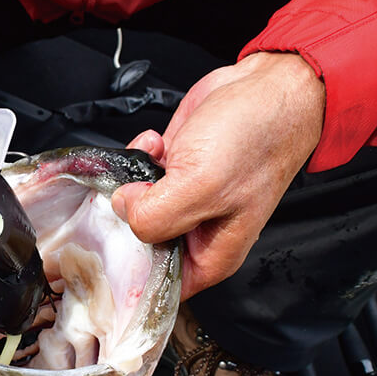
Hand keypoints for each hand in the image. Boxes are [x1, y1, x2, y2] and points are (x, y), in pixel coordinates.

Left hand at [111, 52, 324, 300]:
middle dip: (124, 217)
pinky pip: (136, 176)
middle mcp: (193, 233)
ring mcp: (181, 201)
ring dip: (130, 181)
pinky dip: (137, 156)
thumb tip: (123, 210)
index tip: (108, 242)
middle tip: (128, 191)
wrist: (267, 89)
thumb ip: (156, 214)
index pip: (155, 286)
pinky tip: (157, 142)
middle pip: (135, 246)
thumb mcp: (203, 186)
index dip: (128, 270)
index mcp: (208, 256)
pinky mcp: (172, 171)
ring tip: (152, 159)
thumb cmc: (255, 141)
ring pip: (131, 208)